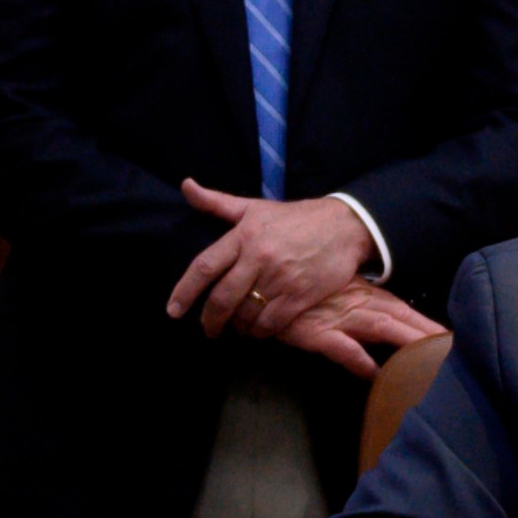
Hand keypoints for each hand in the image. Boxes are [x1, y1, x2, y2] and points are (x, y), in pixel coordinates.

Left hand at [165, 179, 373, 338]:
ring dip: (237, 327)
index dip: (185, 291)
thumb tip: (186, 186)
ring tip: (235, 328)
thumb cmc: (295, 218)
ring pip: (246, 314)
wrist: (344, 226)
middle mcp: (259, 257)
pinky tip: (258, 329)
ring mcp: (280, 278)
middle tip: (208, 330)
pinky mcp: (300, 295)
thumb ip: (217, 203)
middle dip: (210, 320)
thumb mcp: (254, 207)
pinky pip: (271, 323)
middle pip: (222, 298)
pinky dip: (261, 331)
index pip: (204, 267)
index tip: (173, 310)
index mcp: (244, 235)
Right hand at [273, 280, 443, 377]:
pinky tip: (375, 374)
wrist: (261, 287)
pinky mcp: (315, 332)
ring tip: (430, 357)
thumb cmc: (302, 293)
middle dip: (429, 333)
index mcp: (366, 295)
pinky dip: (359, 360)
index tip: (454, 337)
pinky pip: (341, 348)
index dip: (429, 324)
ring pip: (380, 328)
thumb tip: (389, 330)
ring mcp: (337, 318)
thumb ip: (363, 309)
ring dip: (406, 342)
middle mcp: (357, 304)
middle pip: (401, 318)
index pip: (405, 310)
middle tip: (455, 349)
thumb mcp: (337, 296)